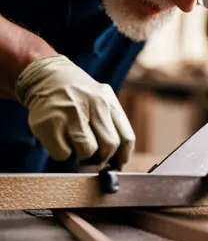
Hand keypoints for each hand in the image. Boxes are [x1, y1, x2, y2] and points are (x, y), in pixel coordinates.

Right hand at [14, 55, 134, 166]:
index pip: (126, 137)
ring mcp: (70, 112)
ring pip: (87, 151)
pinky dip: (63, 153)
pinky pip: (62, 153)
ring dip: (82, 154)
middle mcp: (93, 104)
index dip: (123, 156)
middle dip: (103, 157)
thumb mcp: (101, 100)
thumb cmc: (79, 96)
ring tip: (75, 143)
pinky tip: (60, 140)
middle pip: (110, 145)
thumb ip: (112, 123)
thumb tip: (119, 159)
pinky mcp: (49, 123)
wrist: (47, 77)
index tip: (119, 163)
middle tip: (94, 155)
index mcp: (109, 101)